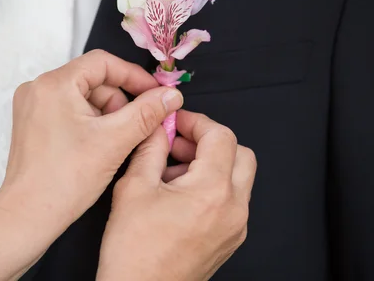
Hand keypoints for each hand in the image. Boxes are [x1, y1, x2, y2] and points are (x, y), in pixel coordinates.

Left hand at [0, 50, 183, 237]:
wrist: (28, 216)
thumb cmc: (66, 179)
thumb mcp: (115, 141)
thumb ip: (147, 113)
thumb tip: (172, 95)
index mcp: (54, 84)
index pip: (102, 62)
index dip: (134, 76)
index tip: (156, 94)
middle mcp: (38, 88)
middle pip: (93, 79)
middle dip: (121, 100)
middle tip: (140, 125)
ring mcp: (32, 106)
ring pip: (83, 96)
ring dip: (108, 113)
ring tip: (120, 140)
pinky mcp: (32, 123)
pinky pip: (70, 110)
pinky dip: (91, 122)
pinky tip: (102, 145)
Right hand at [97, 110, 256, 280]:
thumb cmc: (134, 253)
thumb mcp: (134, 188)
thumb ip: (151, 148)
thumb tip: (159, 127)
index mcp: (212, 191)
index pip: (220, 136)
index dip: (196, 122)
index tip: (176, 122)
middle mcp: (233, 209)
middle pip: (239, 153)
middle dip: (209, 141)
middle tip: (178, 143)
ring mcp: (235, 227)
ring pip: (238, 177)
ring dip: (211, 163)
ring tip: (172, 170)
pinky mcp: (230, 239)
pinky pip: (232, 199)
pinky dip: (212, 185)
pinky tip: (179, 193)